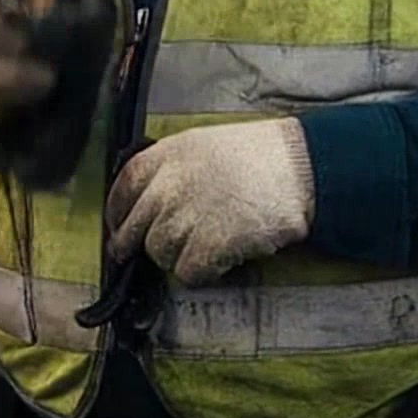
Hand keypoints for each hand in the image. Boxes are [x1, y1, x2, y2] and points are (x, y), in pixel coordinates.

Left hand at [106, 119, 315, 286]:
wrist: (300, 168)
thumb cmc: (260, 155)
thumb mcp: (206, 144)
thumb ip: (174, 167)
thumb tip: (153, 198)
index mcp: (168, 154)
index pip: (123, 187)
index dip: (117, 212)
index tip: (119, 225)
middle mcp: (169, 185)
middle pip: (134, 228)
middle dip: (137, 245)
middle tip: (145, 253)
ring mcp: (186, 217)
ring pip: (159, 254)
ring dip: (176, 257)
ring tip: (202, 247)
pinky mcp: (208, 246)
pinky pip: (186, 273)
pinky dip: (200, 273)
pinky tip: (218, 261)